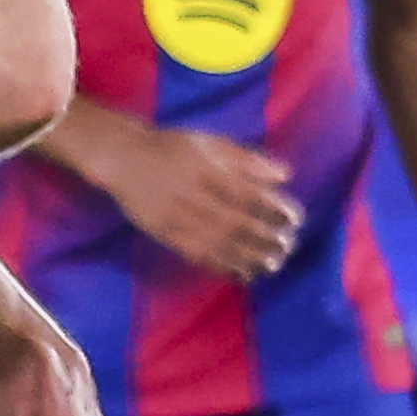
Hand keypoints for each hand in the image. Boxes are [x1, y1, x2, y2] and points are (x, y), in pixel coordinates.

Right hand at [66, 115, 302, 279]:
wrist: (122, 158)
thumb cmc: (172, 147)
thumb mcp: (211, 142)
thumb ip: (247, 159)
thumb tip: (284, 176)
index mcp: (203, 169)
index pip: (246, 195)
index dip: (273, 210)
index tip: (294, 219)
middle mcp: (188, 195)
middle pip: (233, 224)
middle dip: (264, 239)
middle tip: (287, 246)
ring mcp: (173, 217)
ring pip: (215, 244)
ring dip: (247, 258)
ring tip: (271, 265)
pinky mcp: (161, 233)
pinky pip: (194, 254)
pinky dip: (220, 266)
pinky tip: (241, 273)